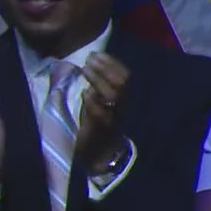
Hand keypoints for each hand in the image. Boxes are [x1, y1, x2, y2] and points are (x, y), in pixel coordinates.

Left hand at [75, 52, 130, 172]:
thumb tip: (89, 68)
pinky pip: (101, 113)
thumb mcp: (97, 104)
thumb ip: (97, 88)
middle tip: (89, 59)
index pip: (125, 76)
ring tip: (85, 69)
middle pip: (122, 83)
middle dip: (106, 68)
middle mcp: (122, 108)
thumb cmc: (96, 127)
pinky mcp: (102, 130)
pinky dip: (92, 101)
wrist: (98, 157)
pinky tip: (84, 93)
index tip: (97, 53)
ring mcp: (114, 119)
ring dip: (99, 79)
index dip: (112, 63)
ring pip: (114, 95)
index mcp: (122, 100)